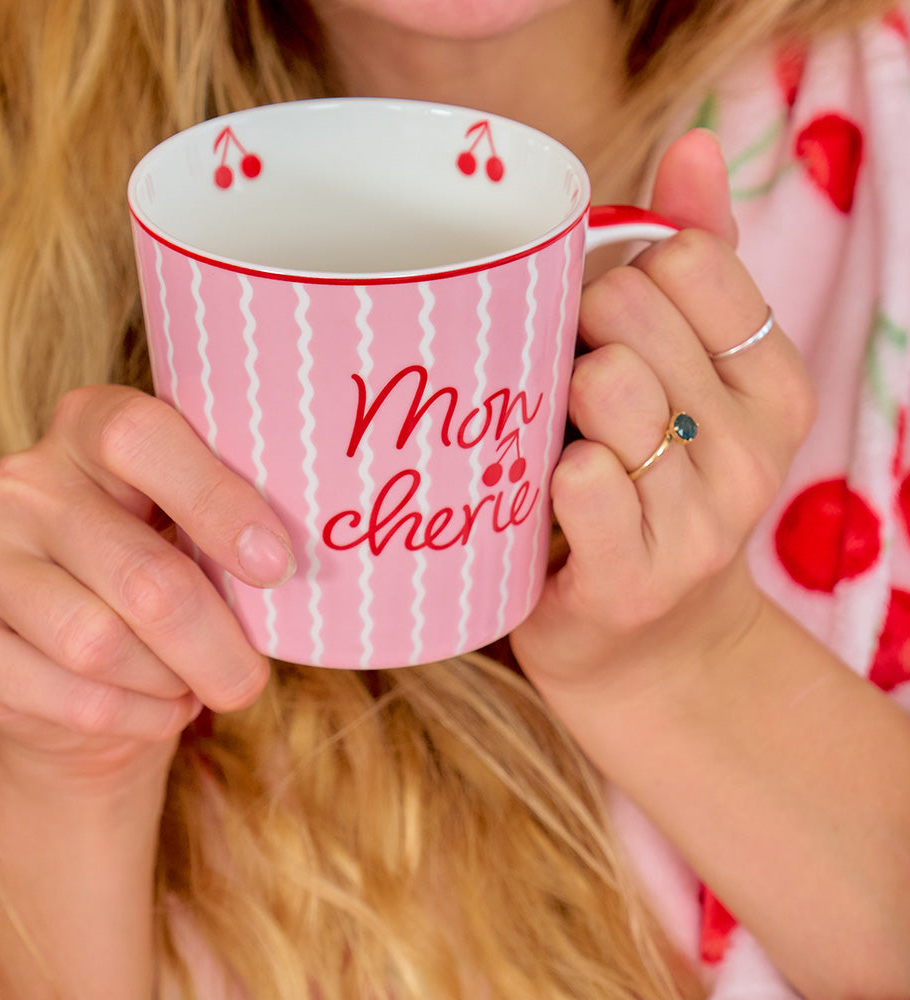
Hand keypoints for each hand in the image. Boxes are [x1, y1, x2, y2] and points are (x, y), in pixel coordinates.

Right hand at [0, 385, 293, 781]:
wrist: (74, 665)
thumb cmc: (159, 575)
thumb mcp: (192, 533)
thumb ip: (225, 531)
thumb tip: (283, 569)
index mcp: (89, 426)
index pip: (142, 438)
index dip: (216, 501)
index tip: (275, 565)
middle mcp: (22, 481)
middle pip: (139, 572)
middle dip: (215, 642)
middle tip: (251, 679)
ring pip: (99, 643)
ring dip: (171, 679)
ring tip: (194, 682)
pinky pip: (70, 695)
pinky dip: (136, 715)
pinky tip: (157, 706)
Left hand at [511, 130, 815, 705]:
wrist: (646, 642)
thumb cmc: (650, 489)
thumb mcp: (692, 375)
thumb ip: (701, 258)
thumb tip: (698, 138)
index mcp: (773, 382)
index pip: (687, 260)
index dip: (615, 277)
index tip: (593, 329)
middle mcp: (754, 446)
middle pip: (629, 311)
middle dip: (574, 335)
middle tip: (560, 387)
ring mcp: (702, 519)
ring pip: (604, 385)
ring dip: (554, 404)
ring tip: (553, 441)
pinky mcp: (637, 579)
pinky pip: (580, 477)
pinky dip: (547, 475)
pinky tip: (546, 497)